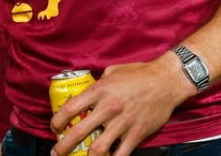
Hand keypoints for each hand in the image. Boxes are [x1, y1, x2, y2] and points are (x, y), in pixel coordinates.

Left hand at [50, 59, 190, 155]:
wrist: (166, 81)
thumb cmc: (138, 74)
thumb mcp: (112, 72)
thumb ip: (98, 85)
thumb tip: (87, 95)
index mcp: (99, 90)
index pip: (71, 108)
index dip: (58, 120)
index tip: (54, 127)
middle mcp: (108, 107)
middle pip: (78, 132)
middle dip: (63, 146)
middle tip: (56, 152)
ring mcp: (122, 123)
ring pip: (98, 148)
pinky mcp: (136, 134)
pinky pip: (120, 154)